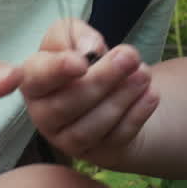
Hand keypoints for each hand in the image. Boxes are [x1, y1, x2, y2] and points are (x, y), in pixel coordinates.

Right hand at [20, 19, 158, 163]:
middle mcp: (44, 114)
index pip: (35, 78)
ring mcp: (68, 139)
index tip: (80, 62)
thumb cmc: (87, 61)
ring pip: (89, 128)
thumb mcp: (76, 37)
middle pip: (65, 105)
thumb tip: (89, 49)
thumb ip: (75, 35)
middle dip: (101, 80)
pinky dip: (136, 116)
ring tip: (144, 74)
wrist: (110, 93)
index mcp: (34, 83)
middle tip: (129, 56)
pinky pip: (115, 138)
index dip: (56, 71)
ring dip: (120, 99)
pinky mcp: (97, 152)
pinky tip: (151, 94)